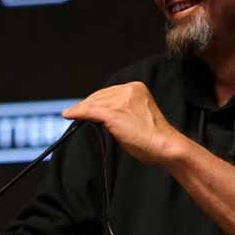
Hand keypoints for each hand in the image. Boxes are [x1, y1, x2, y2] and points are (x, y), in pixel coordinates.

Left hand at [62, 82, 183, 164]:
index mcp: (137, 88)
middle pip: (99, 95)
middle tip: (75, 112)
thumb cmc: (155, 136)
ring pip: (93, 103)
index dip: (95, 100)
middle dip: (86, 104)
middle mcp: (129, 90)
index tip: (86, 107)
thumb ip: (123, 109)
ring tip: (70, 114)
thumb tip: (101, 115)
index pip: (109, 92)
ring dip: (80, 109)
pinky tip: (69, 115)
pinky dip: (77, 113)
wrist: (166, 145)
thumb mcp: (140, 114)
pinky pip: (90, 111)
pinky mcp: (114, 113)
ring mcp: (121, 101)